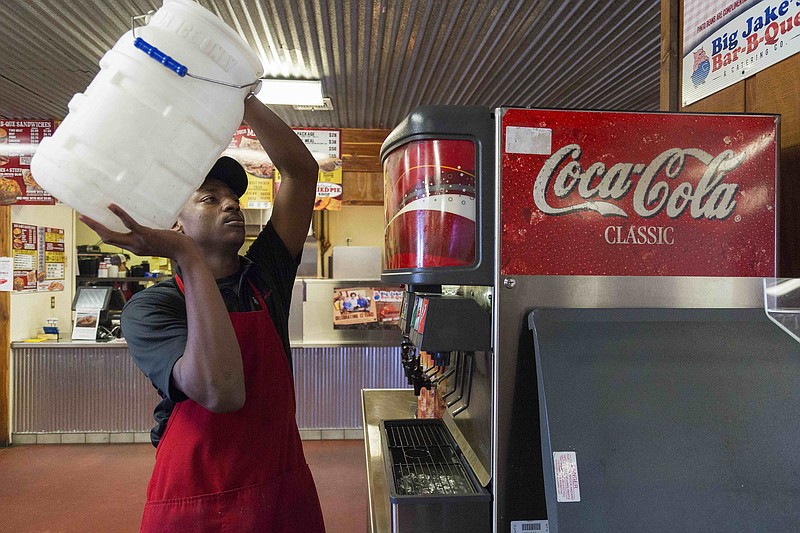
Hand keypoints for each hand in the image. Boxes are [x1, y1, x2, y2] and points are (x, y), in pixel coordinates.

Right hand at [80, 204, 196, 260]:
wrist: (185, 252)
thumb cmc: (175, 244)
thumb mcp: (158, 240)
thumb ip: (150, 234)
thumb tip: (147, 222)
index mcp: (135, 248)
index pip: (115, 241)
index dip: (103, 232)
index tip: (94, 224)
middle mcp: (134, 246)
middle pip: (108, 239)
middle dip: (94, 229)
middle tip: (82, 218)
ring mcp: (138, 241)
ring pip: (112, 235)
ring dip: (97, 226)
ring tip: (86, 217)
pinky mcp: (145, 234)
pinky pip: (129, 224)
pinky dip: (119, 214)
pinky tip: (111, 206)